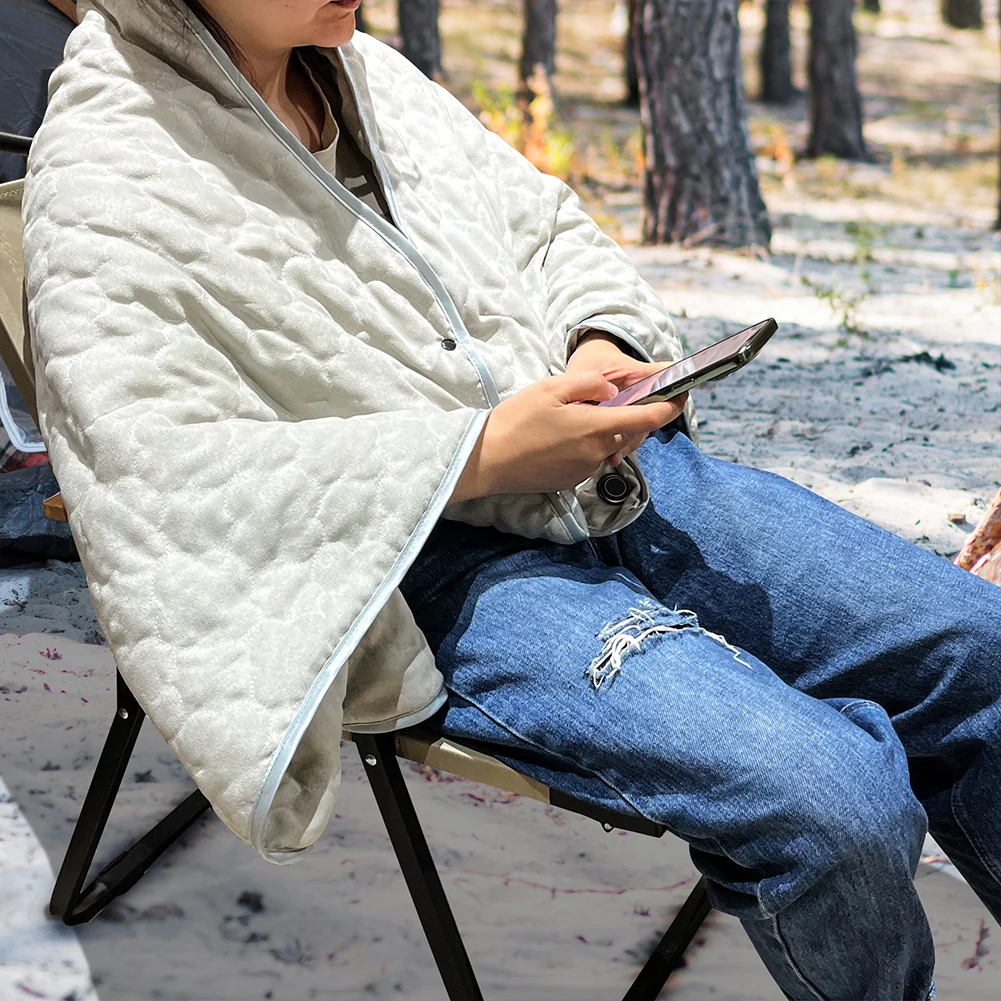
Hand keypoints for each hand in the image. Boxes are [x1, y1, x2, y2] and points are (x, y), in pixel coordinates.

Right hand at [449, 369, 686, 502]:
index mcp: (596, 428)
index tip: (681, 397)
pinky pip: (591, 458)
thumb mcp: (552, 388)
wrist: (486, 460)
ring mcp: (585, 469)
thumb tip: (613, 391)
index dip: (670, 408)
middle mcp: (597, 452)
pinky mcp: (572, 480)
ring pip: (609, 445)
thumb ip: (590, 385)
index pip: (647, 420)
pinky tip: (562, 435)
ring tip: (576, 414)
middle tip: (610, 397)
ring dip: (605, 430)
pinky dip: (587, 444)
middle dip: (629, 415)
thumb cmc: (515, 421)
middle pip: (629, 433)